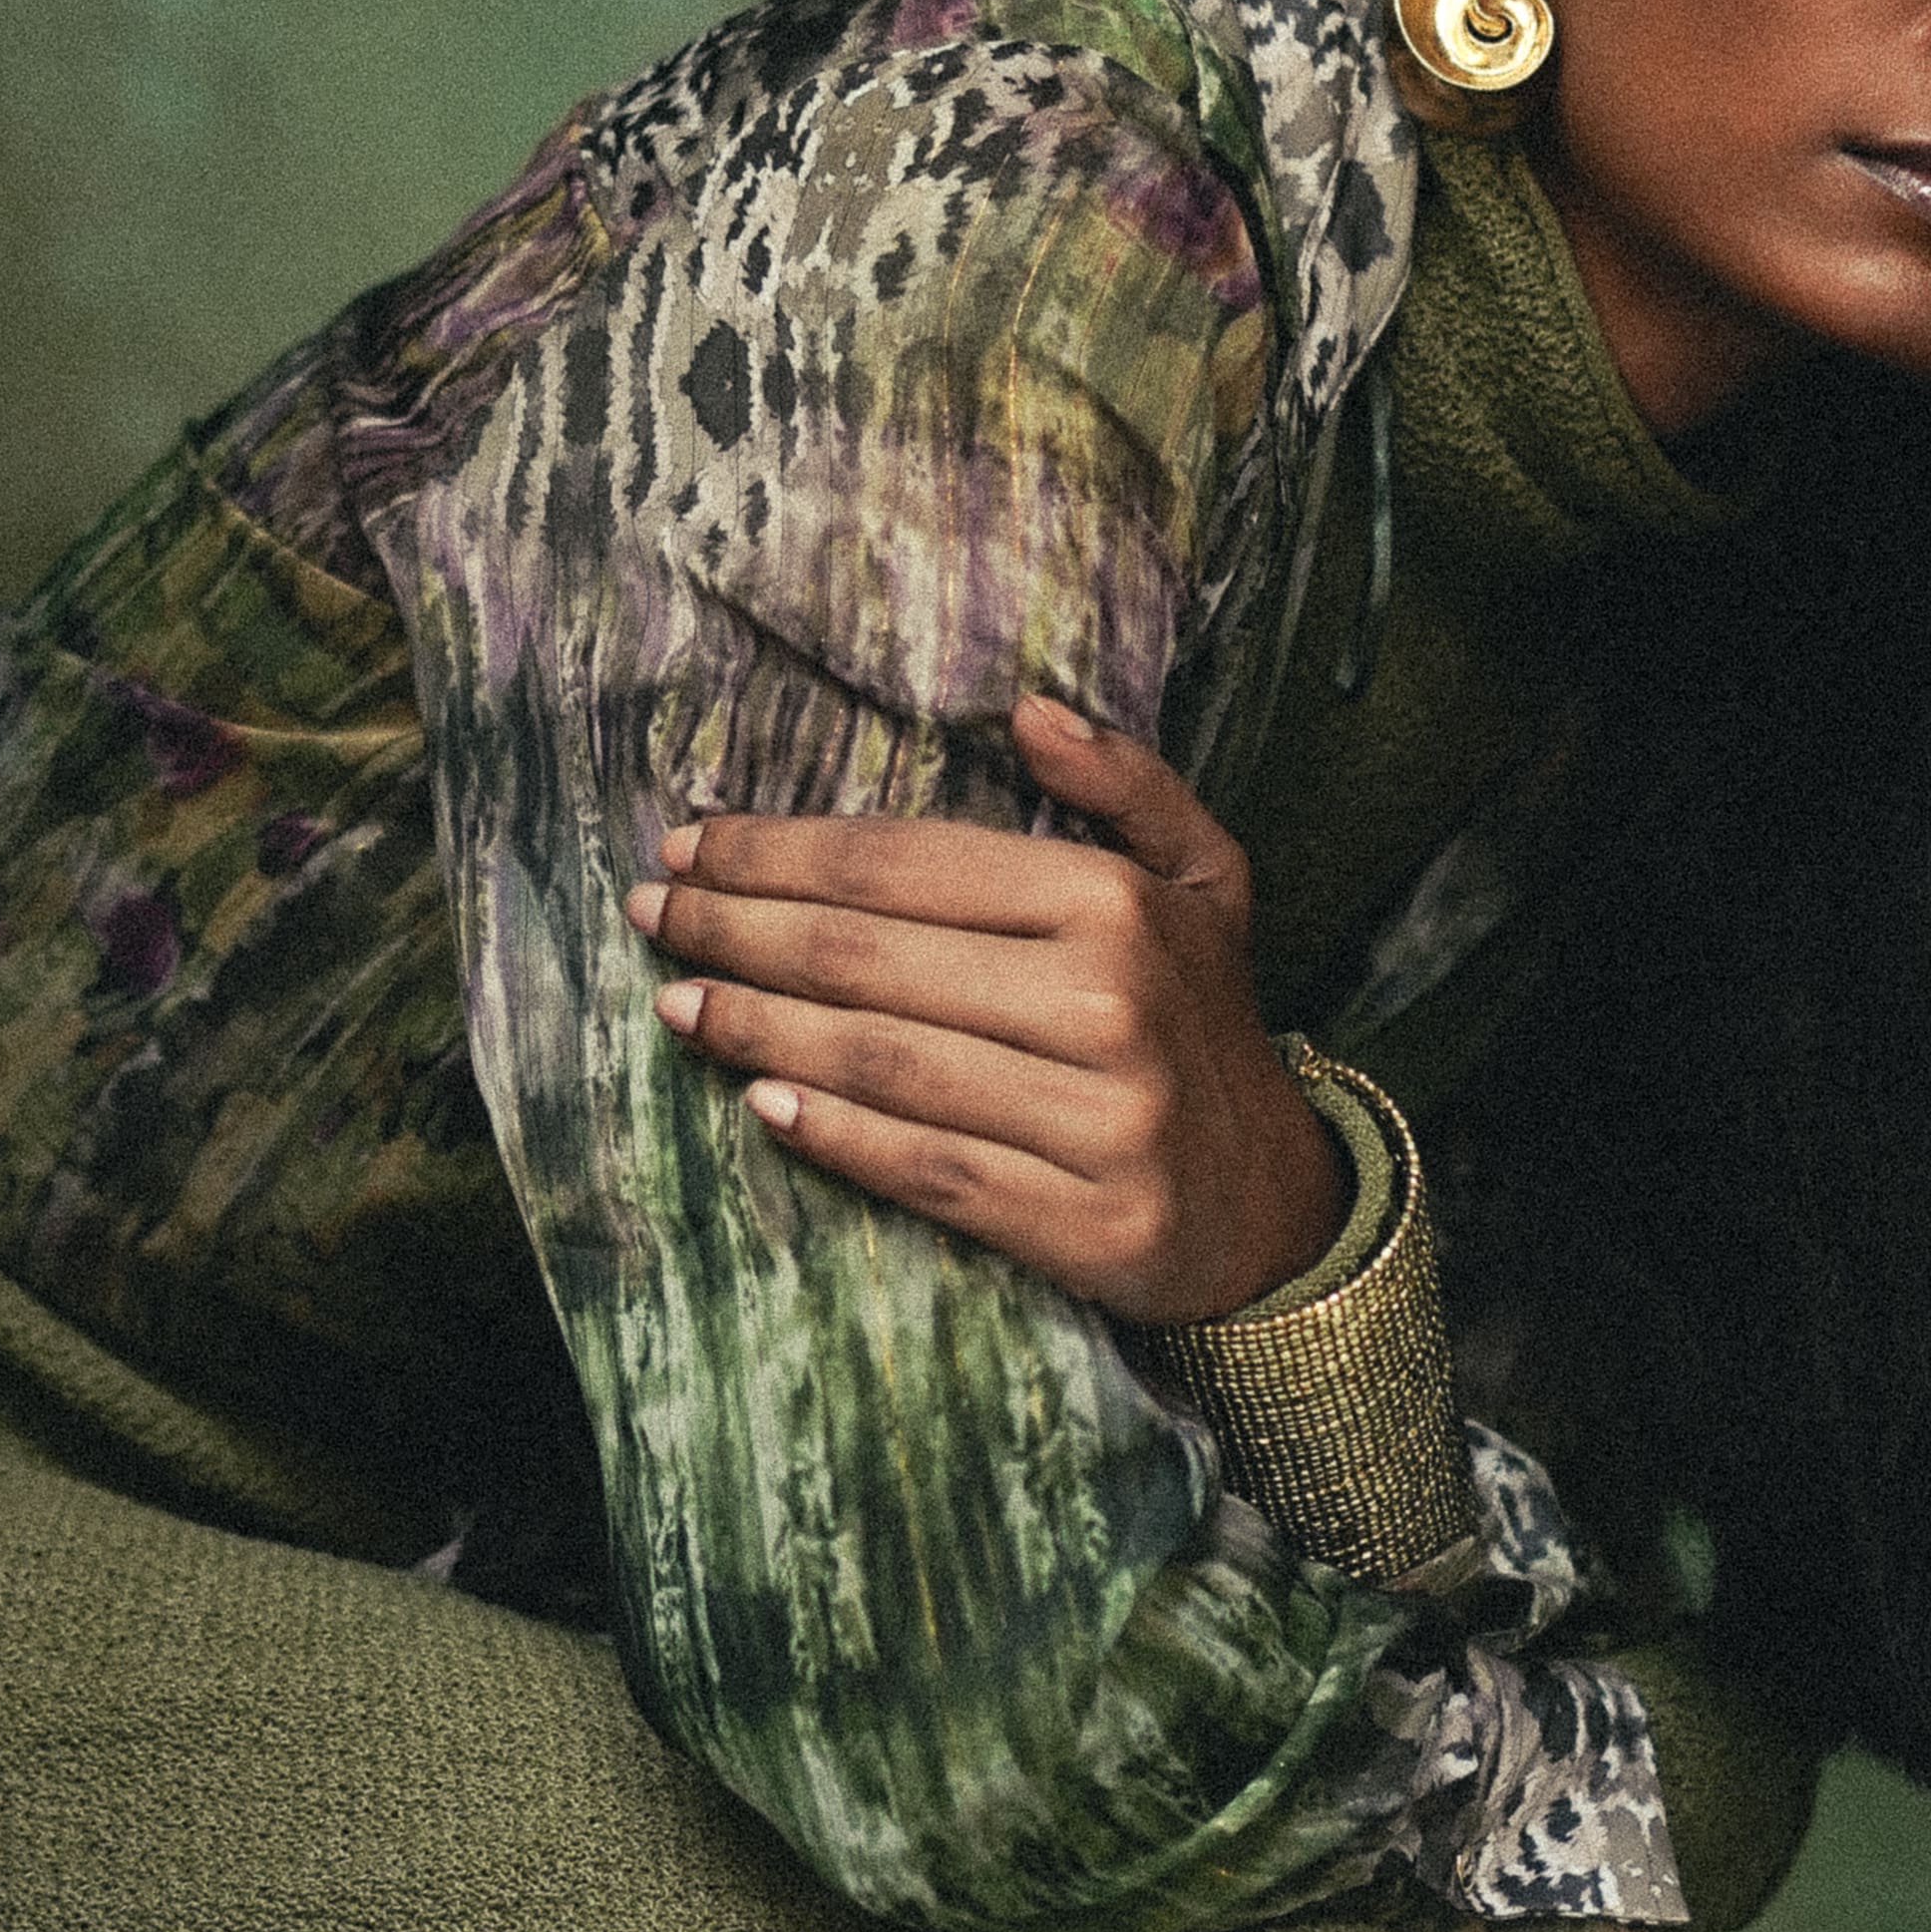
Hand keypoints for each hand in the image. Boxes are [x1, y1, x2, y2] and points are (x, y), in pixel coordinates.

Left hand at [625, 695, 1350, 1326]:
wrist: (1279, 1207)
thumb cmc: (1205, 1024)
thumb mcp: (1206, 878)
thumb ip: (1127, 783)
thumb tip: (1028, 709)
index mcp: (1117, 905)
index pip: (904, 866)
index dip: (778, 852)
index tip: (688, 844)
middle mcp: (1107, 1005)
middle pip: (870, 959)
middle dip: (737, 929)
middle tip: (651, 914)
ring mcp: (1097, 1120)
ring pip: (882, 1062)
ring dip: (758, 1029)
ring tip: (678, 1003)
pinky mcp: (1082, 1222)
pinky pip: (927, 1170)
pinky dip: (835, 1136)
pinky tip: (761, 1107)